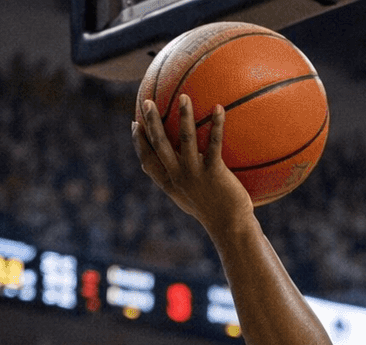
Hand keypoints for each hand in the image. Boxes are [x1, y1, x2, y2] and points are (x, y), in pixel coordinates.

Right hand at [133, 95, 253, 235]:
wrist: (230, 227)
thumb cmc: (214, 212)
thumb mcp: (191, 199)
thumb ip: (182, 182)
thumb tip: (180, 168)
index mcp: (170, 182)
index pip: (147, 160)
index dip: (139, 142)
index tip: (135, 123)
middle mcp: (178, 176)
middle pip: (160, 144)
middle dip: (152, 122)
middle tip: (149, 101)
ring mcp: (195, 174)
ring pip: (186, 139)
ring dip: (184, 116)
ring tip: (184, 97)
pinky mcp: (214, 172)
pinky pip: (214, 144)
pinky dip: (216, 125)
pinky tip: (219, 108)